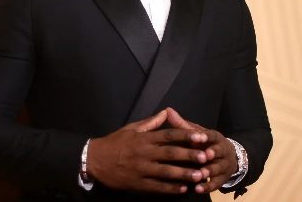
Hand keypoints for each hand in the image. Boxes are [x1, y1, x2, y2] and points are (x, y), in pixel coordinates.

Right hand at [87, 109, 209, 193]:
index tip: (201, 136)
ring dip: (183, 174)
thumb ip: (150, 122)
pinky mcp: (137, 183)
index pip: (168, 135)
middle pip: (170, 153)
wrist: (95, 160)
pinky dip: (170, 188)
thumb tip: (166, 112)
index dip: (186, 135)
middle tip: (205, 157)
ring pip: (166, 172)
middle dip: (189, 155)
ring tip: (199, 175)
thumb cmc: (115, 142)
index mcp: (144, 138)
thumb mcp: (131, 128)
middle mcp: (144, 153)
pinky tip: (182, 188)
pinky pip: (156, 187)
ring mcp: (141, 169)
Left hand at [166, 107, 237, 193]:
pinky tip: (198, 189)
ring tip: (201, 174)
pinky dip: (207, 186)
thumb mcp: (197, 133)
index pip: (212, 135)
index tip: (202, 137)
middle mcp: (221, 150)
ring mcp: (223, 165)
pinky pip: (215, 183)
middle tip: (205, 156)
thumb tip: (167, 110)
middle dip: (212, 153)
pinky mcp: (221, 179)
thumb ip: (183, 125)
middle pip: (218, 151)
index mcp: (214, 137)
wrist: (227, 158)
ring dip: (210, 171)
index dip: (207, 136)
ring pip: (218, 168)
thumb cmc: (206, 143)